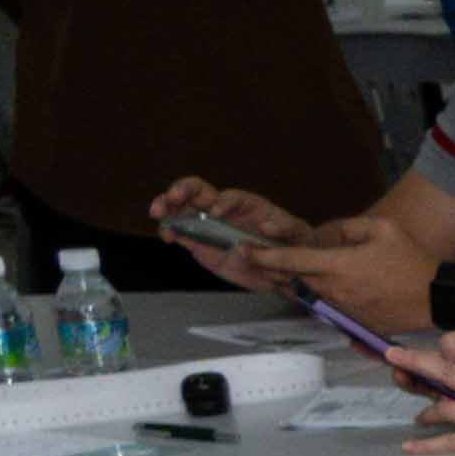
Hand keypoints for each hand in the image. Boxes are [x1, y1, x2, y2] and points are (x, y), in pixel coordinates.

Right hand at [153, 177, 306, 255]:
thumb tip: (266, 226)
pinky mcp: (199, 242)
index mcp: (244, 204)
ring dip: (167, 206)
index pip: (228, 196)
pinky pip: (180, 232)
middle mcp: (222, 209)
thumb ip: (284, 226)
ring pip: (181, 208)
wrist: (284, 265)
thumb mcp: (296, 233)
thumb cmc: (292, 242)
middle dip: (182, 190)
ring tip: (158, 213)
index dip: (222, 202)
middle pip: (196, 191)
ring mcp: (207, 224)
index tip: (218, 213)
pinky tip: (167, 236)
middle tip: (172, 197)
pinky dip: (170, 231)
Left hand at [263, 215, 434, 329]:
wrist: (438, 297)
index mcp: (337, 265)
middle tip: (258, 260)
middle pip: (292, 281)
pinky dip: (322, 299)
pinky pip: (330, 309)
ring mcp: (344, 310)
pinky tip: (326, 291)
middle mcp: (334, 290)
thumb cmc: (412, 260)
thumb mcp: (382, 228)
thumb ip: (347, 227)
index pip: (289, 260)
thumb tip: (329, 234)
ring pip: (309, 296)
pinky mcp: (356, 324)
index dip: (262, 255)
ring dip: (296, 285)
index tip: (243, 249)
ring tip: (287, 275)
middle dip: (273, 270)